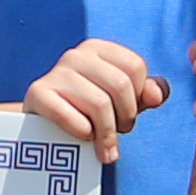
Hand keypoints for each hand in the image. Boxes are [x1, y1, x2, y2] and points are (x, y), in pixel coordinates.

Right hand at [17, 38, 170, 160]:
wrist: (41, 126)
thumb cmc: (86, 111)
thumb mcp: (120, 100)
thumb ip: (145, 93)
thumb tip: (157, 94)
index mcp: (97, 49)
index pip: (136, 67)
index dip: (138, 97)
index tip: (127, 113)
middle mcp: (76, 55)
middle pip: (121, 85)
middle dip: (125, 117)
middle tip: (118, 132)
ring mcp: (55, 72)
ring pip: (100, 104)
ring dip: (106, 132)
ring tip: (103, 144)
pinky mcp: (38, 94)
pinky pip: (74, 118)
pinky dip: (84, 134)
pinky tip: (82, 138)